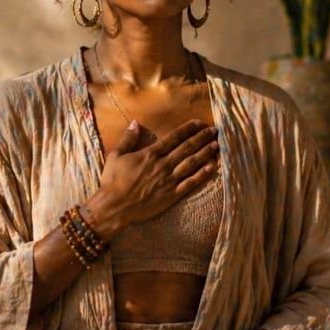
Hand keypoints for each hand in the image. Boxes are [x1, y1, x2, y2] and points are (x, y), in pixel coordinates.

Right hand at [86, 119, 218, 234]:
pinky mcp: (172, 195)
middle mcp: (163, 165)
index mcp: (150, 154)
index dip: (188, 129)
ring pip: (192, 163)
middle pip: (187, 148)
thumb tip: (135, 122)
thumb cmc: (113, 181)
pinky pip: (191, 183)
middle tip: (214, 131)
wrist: (115, 206)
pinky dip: (203, 174)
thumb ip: (127, 138)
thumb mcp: (115, 156)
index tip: (199, 123)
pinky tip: (212, 167)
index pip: (174, 138)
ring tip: (216, 145)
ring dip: (205, 153)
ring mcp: (169, 180)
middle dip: (202, 138)